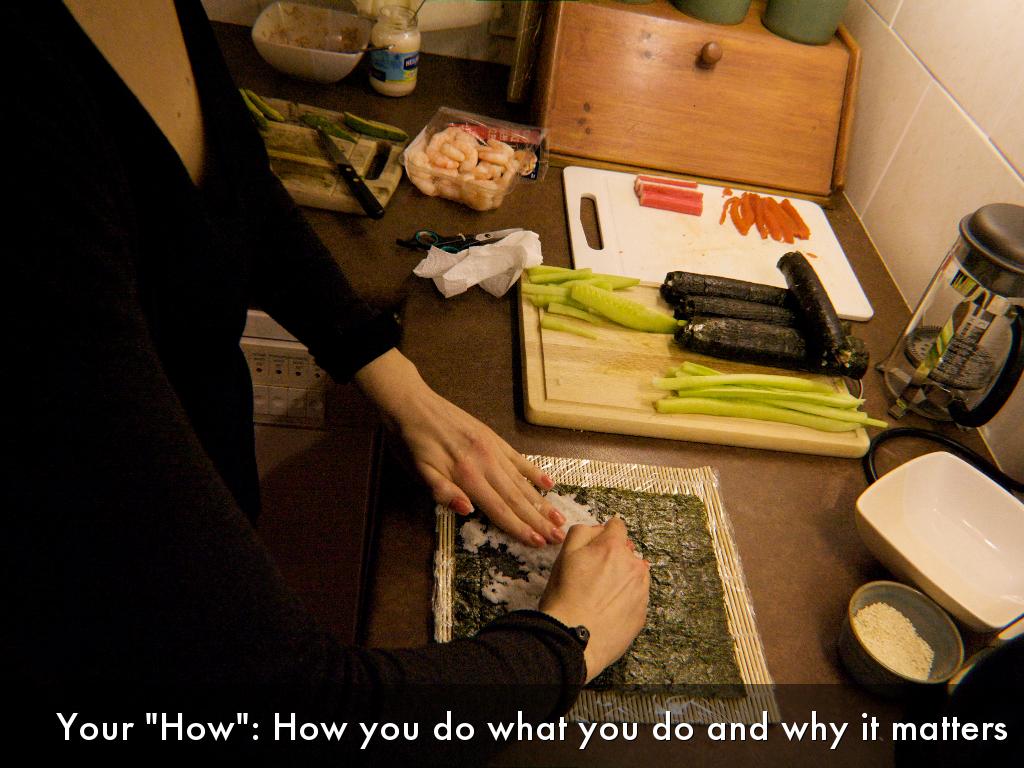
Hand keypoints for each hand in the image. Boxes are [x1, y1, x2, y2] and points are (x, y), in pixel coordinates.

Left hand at [355, 349, 566, 546]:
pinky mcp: (493, 438)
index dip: (519, 527)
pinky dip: (534, 472)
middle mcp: (486, 463)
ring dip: (541, 501)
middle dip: (539, 520)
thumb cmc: (410, 442)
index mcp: (466, 475)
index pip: (499, 508)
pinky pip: (518, 458)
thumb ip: (442, 491)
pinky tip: (548, 484)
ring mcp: (492, 449)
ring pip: (522, 481)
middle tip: (559, 538)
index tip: (539, 543)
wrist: (411, 404)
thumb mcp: (417, 470)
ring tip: (559, 517)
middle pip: (517, 498)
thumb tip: (468, 510)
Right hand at [539, 518, 649, 682]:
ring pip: (634, 573)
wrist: (574, 640)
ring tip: (600, 596)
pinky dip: (625, 598)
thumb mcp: (563, 555)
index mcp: (612, 547)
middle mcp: (633, 565)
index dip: (604, 534)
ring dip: (622, 577)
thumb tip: (598, 528)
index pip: (617, 525)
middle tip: (593, 575)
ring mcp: (641, 590)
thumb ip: (583, 532)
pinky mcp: (643, 612)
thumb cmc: (564, 598)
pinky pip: (636, 596)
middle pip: (626, 551)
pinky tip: (607, 610)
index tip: (597, 546)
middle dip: (613, 557)